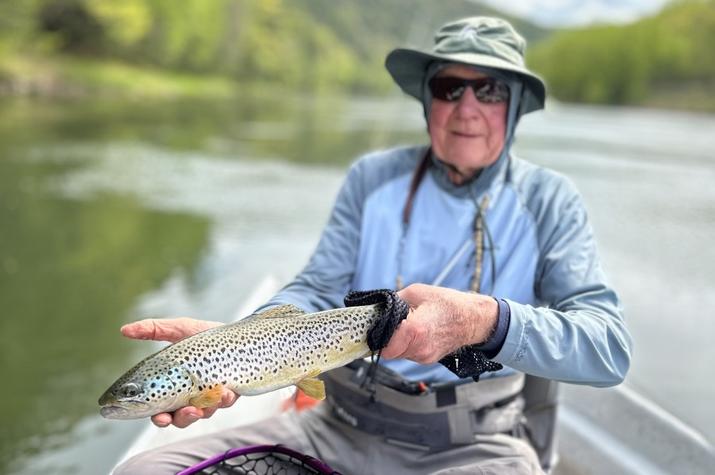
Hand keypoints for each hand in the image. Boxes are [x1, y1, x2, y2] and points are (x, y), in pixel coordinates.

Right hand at [121, 317, 238, 427]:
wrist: (239, 332)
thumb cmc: (206, 334)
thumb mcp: (180, 329)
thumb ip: (154, 330)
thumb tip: (123, 330)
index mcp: (174, 385)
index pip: (161, 408)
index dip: (158, 417)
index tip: (160, 417)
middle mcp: (191, 395)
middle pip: (181, 418)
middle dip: (180, 419)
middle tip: (181, 415)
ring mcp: (211, 395)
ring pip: (203, 414)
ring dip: (202, 411)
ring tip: (202, 404)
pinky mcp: (231, 393)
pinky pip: (226, 403)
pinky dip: (225, 400)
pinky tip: (226, 392)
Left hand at [381, 284, 497, 363]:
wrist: (473, 319)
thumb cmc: (448, 304)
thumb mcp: (416, 292)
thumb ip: (393, 301)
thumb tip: (377, 308)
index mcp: (415, 330)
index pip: (383, 347)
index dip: (376, 337)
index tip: (375, 329)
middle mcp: (419, 348)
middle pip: (388, 351)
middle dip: (385, 339)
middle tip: (390, 324)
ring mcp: (424, 356)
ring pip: (398, 354)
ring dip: (396, 342)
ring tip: (407, 326)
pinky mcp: (428, 360)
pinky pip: (409, 355)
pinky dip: (407, 345)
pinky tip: (415, 333)